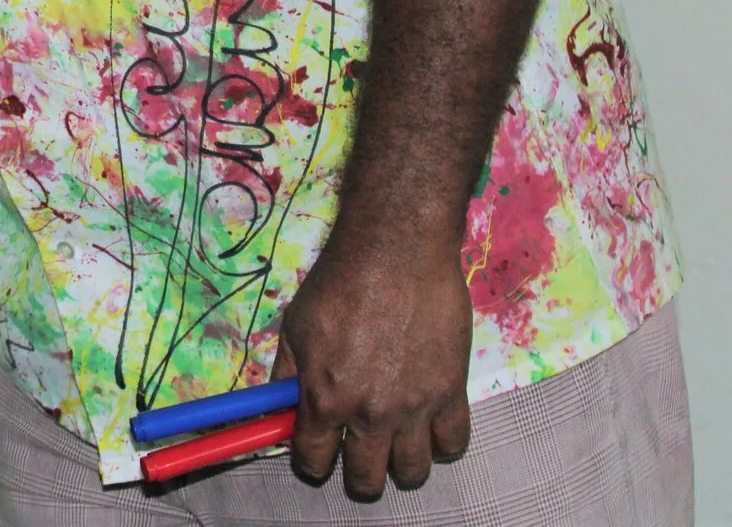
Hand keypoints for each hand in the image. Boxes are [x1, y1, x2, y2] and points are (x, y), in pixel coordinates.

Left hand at [270, 228, 473, 498]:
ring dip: (400, 465)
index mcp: (326, 399)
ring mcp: (415, 406)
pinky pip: (454, 444)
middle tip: (357, 455)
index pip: (314, 461)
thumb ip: (286, 375)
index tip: (316, 452)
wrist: (396, 251)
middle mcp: (371, 413)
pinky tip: (428, 426)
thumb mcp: (294, 327)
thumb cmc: (339, 283)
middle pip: (367, 480)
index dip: (311, 460)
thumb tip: (276, 408)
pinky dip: (441, 443)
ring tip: (394, 444)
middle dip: (357, 475)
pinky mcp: (452, 391)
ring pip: (413, 472)